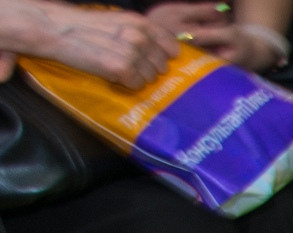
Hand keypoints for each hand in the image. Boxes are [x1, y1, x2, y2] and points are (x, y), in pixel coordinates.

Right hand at [20, 4, 175, 85]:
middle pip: (162, 66)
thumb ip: (144, 35)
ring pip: (150, 78)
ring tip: (116, 68)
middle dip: (148, 69)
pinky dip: (126, 84)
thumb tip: (167, 54)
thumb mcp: (119, 23)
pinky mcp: (121, 68)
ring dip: (137, 77)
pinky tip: (111, 74)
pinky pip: (136, 85)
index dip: (163, 57)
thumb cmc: (86, 28)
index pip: (172, 47)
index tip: (152, 61)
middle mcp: (140, 37)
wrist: (56, 29)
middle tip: (126, 64)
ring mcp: (132, 53)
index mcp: (141, 23)